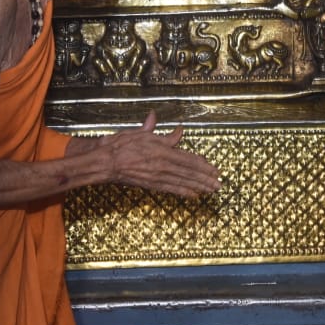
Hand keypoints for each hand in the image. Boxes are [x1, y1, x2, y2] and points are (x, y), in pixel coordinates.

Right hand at [98, 111, 220, 196]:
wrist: (105, 162)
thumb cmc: (122, 145)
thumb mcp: (143, 134)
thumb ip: (163, 135)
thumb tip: (180, 129)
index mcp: (162, 150)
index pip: (188, 158)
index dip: (203, 165)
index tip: (215, 169)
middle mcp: (163, 165)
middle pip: (189, 172)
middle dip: (206, 179)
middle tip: (219, 184)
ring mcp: (157, 177)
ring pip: (183, 182)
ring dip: (199, 187)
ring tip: (212, 190)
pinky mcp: (151, 185)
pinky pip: (171, 189)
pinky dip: (184, 192)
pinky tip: (193, 195)